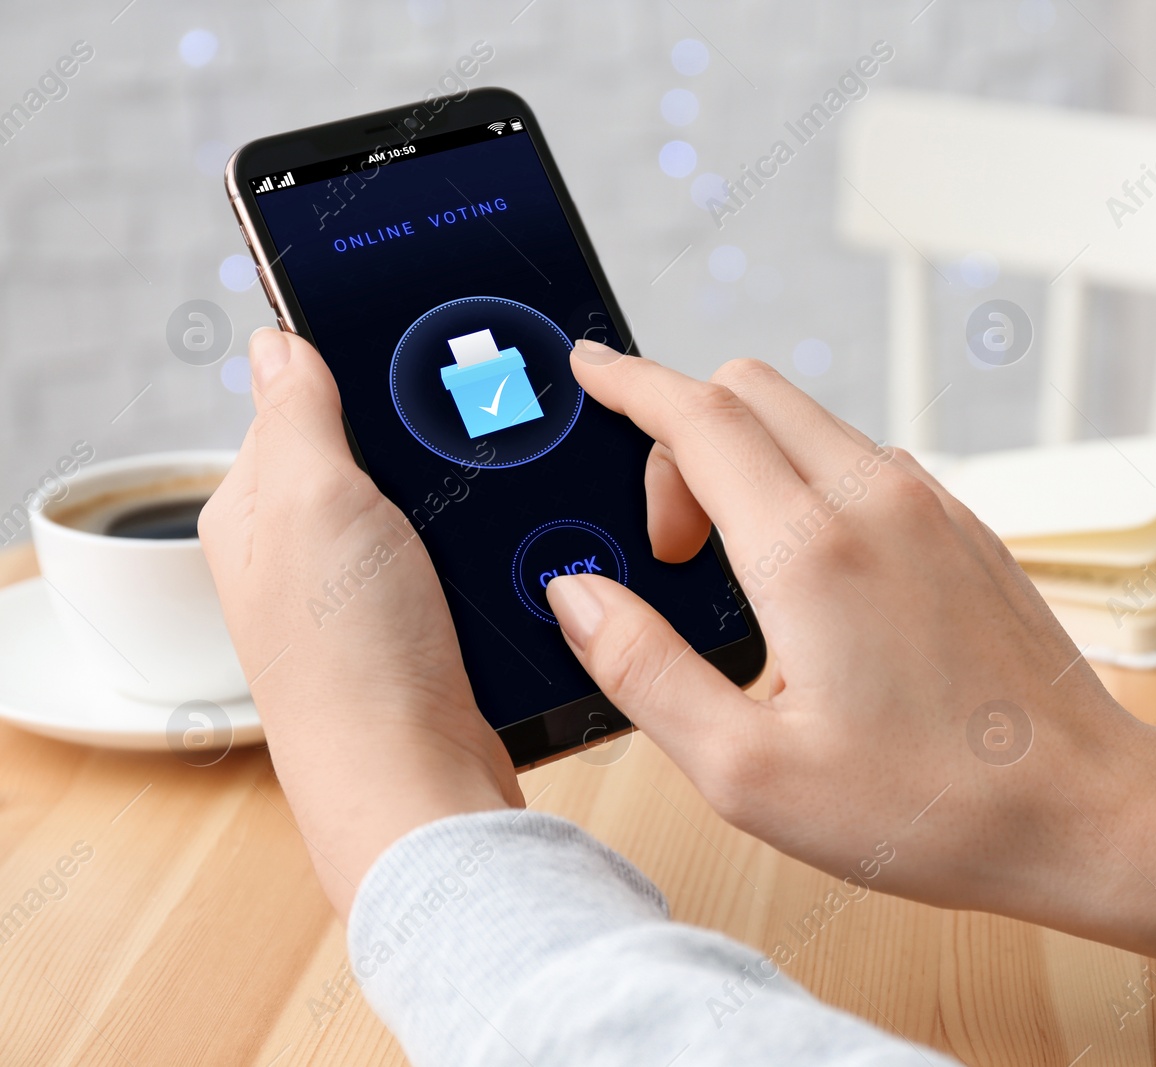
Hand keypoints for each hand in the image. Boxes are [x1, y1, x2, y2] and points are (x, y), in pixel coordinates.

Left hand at [199, 328, 520, 919]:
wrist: (421, 784)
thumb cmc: (350, 661)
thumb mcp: (313, 502)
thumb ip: (298, 412)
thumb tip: (278, 340)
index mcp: (256, 510)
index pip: (300, 400)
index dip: (358, 372)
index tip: (417, 354)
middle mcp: (304, 551)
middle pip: (373, 450)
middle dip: (423, 436)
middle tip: (471, 426)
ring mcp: (367, 595)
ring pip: (428, 503)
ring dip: (465, 493)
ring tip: (497, 489)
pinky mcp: (426, 629)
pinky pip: (464, 556)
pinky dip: (491, 544)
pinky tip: (511, 544)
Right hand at [548, 343, 1155, 977]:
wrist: (1086, 808)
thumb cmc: (928, 808)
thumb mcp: (749, 771)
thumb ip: (643, 669)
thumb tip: (578, 595)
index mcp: (810, 551)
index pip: (696, 416)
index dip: (628, 383)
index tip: (589, 372)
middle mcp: (877, 501)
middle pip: (749, 392)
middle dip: (681, 437)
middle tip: (670, 549)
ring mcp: (933, 506)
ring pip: (810, 424)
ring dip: (750, 463)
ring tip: (741, 581)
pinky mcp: (967, 528)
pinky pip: (864, 464)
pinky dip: (809, 485)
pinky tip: (815, 585)